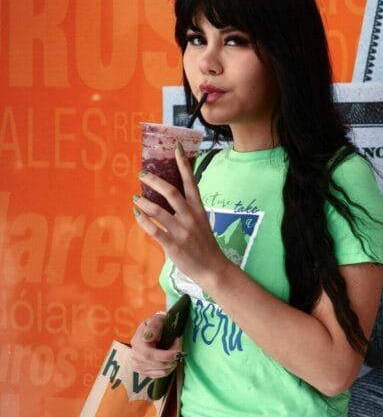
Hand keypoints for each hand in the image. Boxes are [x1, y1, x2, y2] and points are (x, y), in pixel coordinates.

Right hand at [129, 313, 182, 377]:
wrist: (153, 331)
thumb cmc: (157, 324)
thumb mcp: (157, 320)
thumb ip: (153, 327)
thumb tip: (148, 337)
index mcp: (137, 342)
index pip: (149, 354)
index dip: (166, 355)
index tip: (178, 350)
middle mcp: (135, 356)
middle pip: (157, 364)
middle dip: (173, 358)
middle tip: (180, 348)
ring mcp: (138, 365)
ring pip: (161, 371)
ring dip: (173, 363)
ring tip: (175, 352)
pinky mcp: (144, 372)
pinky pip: (160, 375)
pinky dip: (169, 368)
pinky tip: (170, 359)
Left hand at [132, 144, 228, 285]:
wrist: (213, 268)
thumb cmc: (205, 245)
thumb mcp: (201, 223)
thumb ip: (187, 210)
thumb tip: (167, 197)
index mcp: (199, 209)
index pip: (191, 182)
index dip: (183, 165)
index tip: (176, 148)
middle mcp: (190, 217)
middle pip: (171, 192)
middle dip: (154, 181)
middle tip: (142, 174)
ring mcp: (181, 231)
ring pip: (158, 210)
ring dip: (143, 202)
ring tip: (135, 197)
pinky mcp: (173, 245)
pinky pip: (154, 230)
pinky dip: (143, 221)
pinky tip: (137, 215)